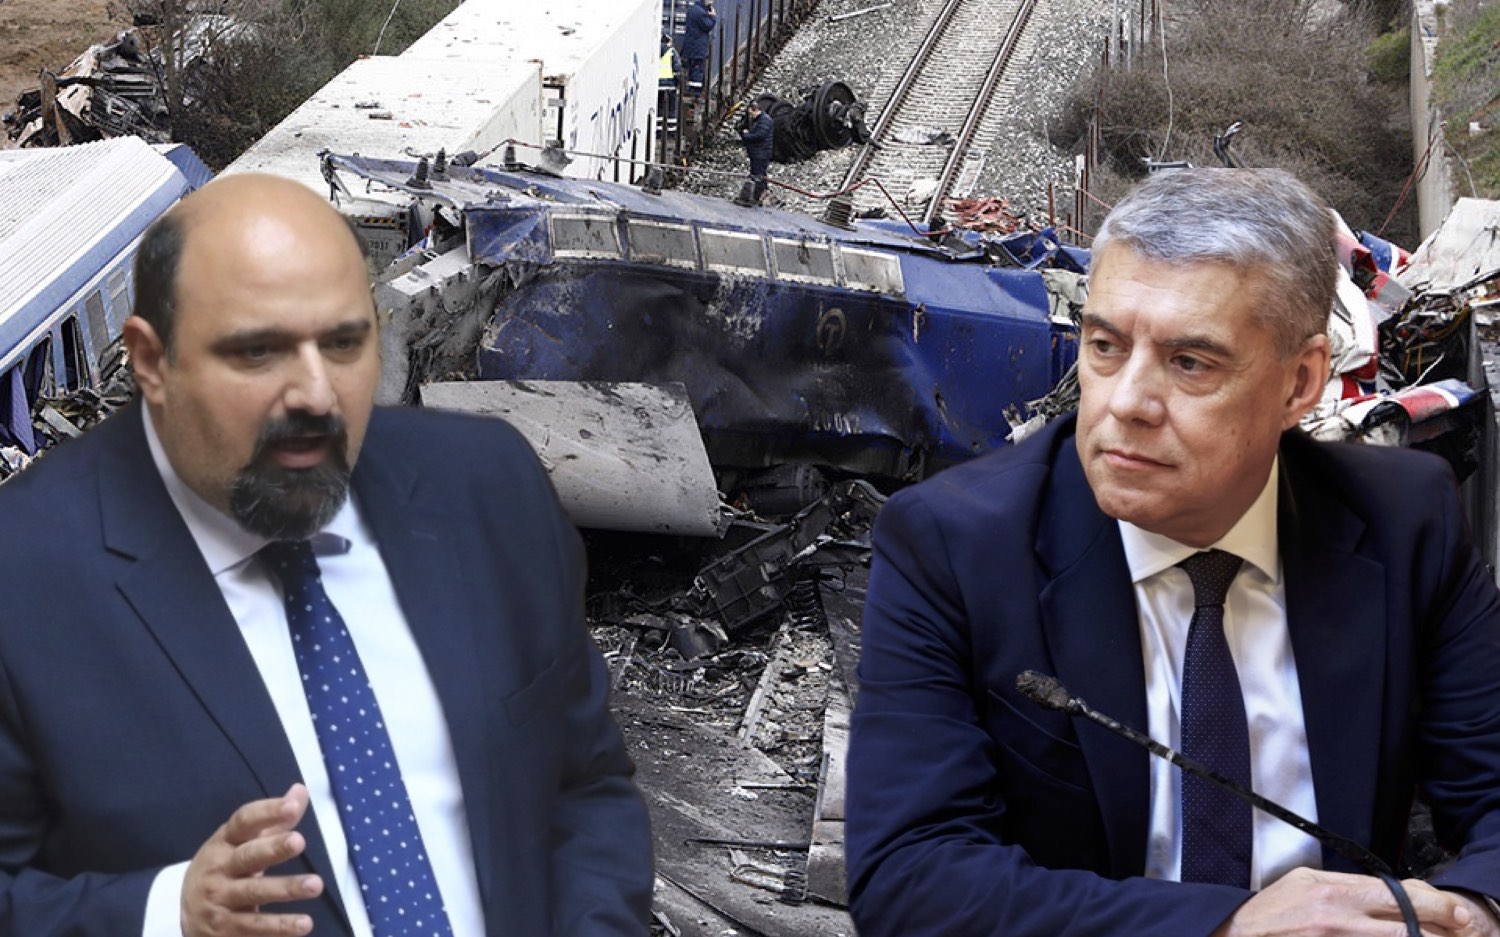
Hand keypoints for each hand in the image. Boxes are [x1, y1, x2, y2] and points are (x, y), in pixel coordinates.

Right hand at [181, 784, 323, 936]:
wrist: (187, 915)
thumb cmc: (225, 870)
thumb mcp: (241, 843)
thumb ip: (273, 821)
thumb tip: (300, 791)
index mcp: (224, 843)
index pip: (243, 822)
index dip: (266, 812)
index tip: (291, 807)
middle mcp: (218, 870)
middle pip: (247, 857)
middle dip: (273, 849)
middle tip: (300, 841)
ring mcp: (219, 901)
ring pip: (254, 894)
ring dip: (285, 889)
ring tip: (315, 886)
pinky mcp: (224, 931)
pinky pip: (254, 928)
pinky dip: (278, 929)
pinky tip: (302, 926)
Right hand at [1213, 868, 1499, 936]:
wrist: (1239, 936)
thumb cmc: (1269, 914)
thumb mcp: (1305, 883)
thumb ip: (1345, 886)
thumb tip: (1382, 890)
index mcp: (1336, 892)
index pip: (1403, 896)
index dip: (1439, 906)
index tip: (1458, 912)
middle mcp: (1343, 920)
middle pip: (1412, 926)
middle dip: (1441, 930)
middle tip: (1460, 931)